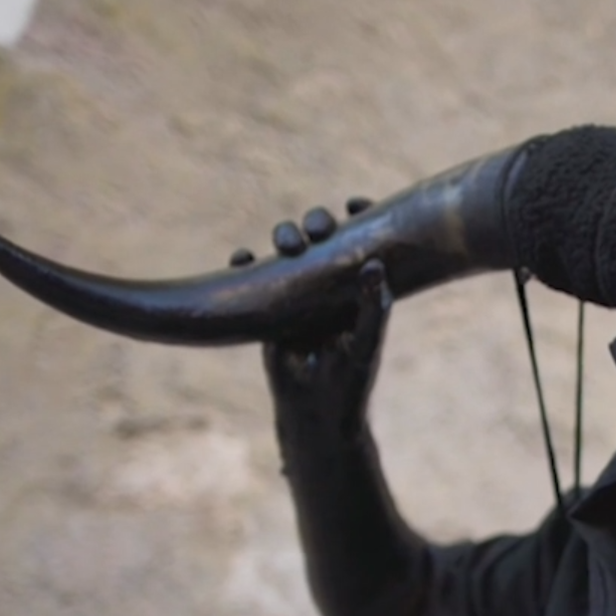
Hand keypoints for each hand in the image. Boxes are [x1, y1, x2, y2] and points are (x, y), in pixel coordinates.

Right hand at [239, 200, 388, 434]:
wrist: (314, 411)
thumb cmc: (350, 380)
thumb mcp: (366, 343)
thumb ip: (373, 308)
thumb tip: (374, 265)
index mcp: (356, 284)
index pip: (359, 238)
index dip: (358, 216)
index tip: (356, 204)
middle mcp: (327, 281)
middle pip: (320, 235)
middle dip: (316, 223)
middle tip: (317, 229)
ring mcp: (296, 291)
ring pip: (287, 249)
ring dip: (284, 236)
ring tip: (286, 244)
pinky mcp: (267, 304)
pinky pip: (252, 274)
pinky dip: (244, 262)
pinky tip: (242, 258)